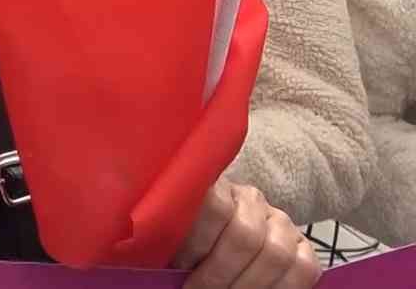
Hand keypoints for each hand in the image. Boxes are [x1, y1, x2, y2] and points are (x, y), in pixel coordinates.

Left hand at [171, 180, 319, 287]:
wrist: (224, 233)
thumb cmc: (191, 235)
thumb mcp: (177, 229)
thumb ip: (170, 238)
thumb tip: (160, 267)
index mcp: (217, 187)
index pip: (214, 205)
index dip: (196, 242)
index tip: (178, 267)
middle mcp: (252, 200)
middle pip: (245, 236)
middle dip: (219, 274)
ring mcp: (281, 222)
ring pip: (276, 254)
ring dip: (247, 285)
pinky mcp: (304, 246)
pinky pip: (305, 269)